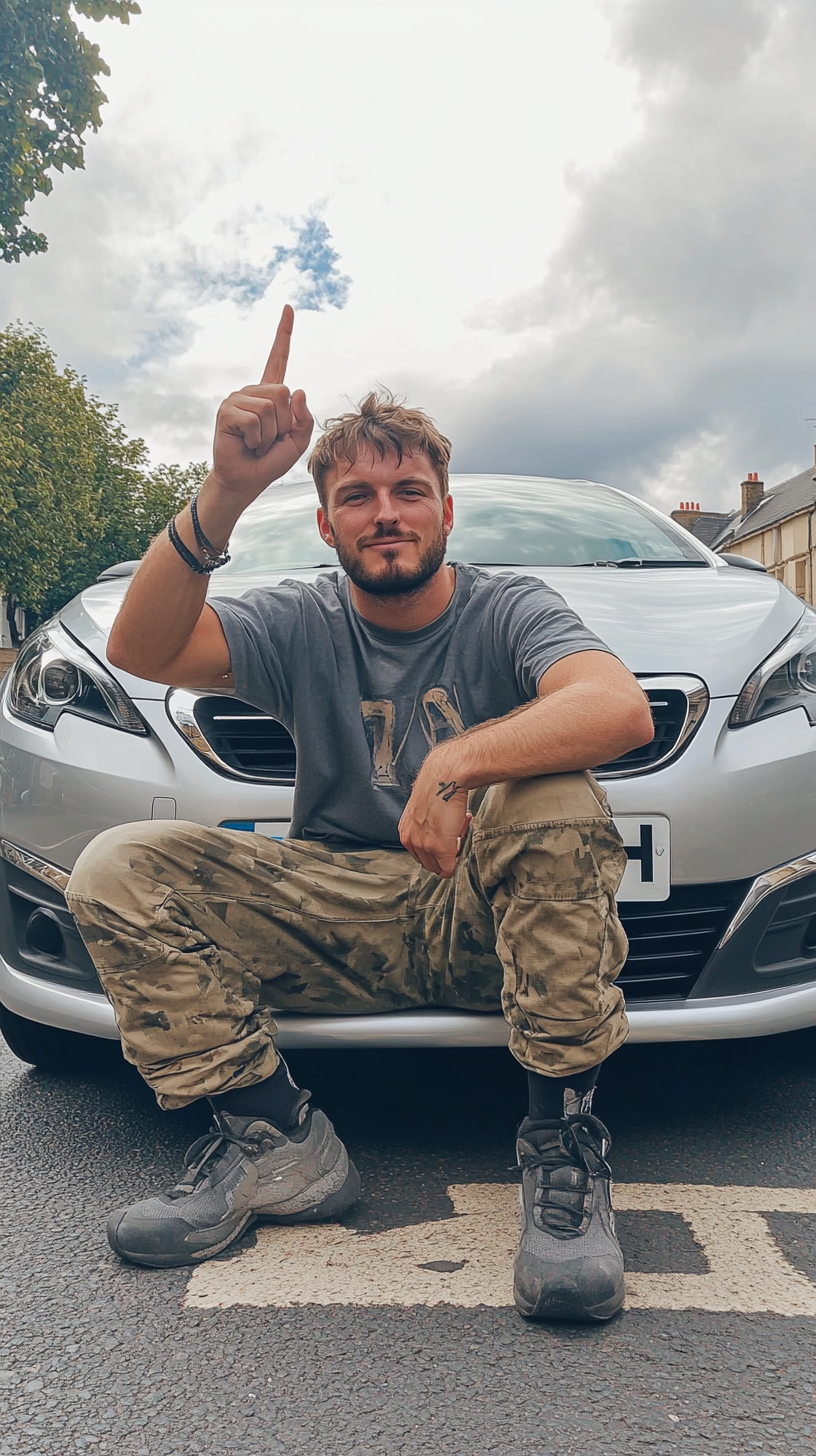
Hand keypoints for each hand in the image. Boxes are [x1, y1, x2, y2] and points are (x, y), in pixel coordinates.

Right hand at [210, 305, 314, 496]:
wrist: (246, 480)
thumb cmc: (270, 460)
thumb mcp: (298, 441)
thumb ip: (304, 418)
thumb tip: (297, 390)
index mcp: (270, 394)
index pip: (278, 359)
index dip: (284, 334)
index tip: (288, 307)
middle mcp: (252, 392)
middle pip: (283, 394)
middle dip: (284, 423)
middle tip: (267, 439)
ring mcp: (237, 399)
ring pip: (270, 407)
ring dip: (269, 433)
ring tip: (256, 442)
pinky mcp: (226, 411)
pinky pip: (254, 419)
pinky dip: (256, 437)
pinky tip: (246, 443)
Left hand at [398, 767, 472, 878]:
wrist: (445, 778)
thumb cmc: (437, 787)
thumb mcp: (423, 808)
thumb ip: (425, 823)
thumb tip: (436, 830)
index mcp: (406, 831)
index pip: (419, 855)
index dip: (435, 851)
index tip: (446, 841)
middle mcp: (412, 840)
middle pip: (428, 864)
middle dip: (443, 854)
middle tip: (455, 837)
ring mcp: (425, 846)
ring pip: (438, 867)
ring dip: (451, 854)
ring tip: (459, 830)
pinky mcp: (440, 848)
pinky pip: (448, 869)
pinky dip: (457, 862)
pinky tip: (462, 837)